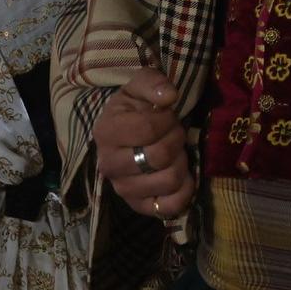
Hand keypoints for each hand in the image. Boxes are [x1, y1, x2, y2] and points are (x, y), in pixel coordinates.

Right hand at [92, 68, 196, 220]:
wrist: (126, 134)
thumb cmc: (134, 109)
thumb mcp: (139, 86)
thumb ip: (153, 83)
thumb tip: (169, 97)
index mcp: (106, 132)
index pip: (148, 129)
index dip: (167, 120)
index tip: (168, 115)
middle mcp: (108, 164)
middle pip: (159, 156)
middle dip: (176, 140)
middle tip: (174, 133)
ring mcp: (122, 189)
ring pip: (169, 180)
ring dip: (181, 163)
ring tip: (175, 153)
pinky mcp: (138, 207)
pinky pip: (170, 207)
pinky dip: (184, 191)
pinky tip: (181, 176)